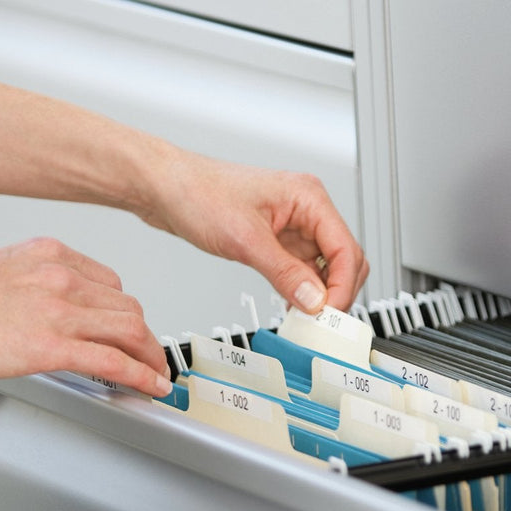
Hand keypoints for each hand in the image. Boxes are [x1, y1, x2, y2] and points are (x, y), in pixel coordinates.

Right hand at [0, 237, 171, 395]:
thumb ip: (29, 288)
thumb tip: (41, 315)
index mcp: (47, 254)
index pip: (108, 282)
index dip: (123, 311)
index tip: (127, 327)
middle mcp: (60, 275)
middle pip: (126, 307)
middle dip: (142, 335)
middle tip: (147, 355)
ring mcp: (59, 309)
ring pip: (130, 331)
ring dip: (149, 356)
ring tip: (155, 375)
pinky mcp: (52, 345)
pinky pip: (115, 362)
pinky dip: (141, 376)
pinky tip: (150, 387)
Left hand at [143, 150, 368, 312]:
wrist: (164, 188)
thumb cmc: (197, 193)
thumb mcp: (245, 240)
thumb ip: (285, 273)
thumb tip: (314, 301)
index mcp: (308, 198)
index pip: (346, 249)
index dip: (342, 286)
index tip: (328, 314)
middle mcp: (307, 210)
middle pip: (345, 260)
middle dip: (338, 292)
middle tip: (321, 322)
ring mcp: (293, 226)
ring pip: (325, 268)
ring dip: (320, 295)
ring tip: (305, 319)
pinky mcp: (277, 240)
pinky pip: (303, 271)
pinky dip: (303, 291)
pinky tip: (292, 307)